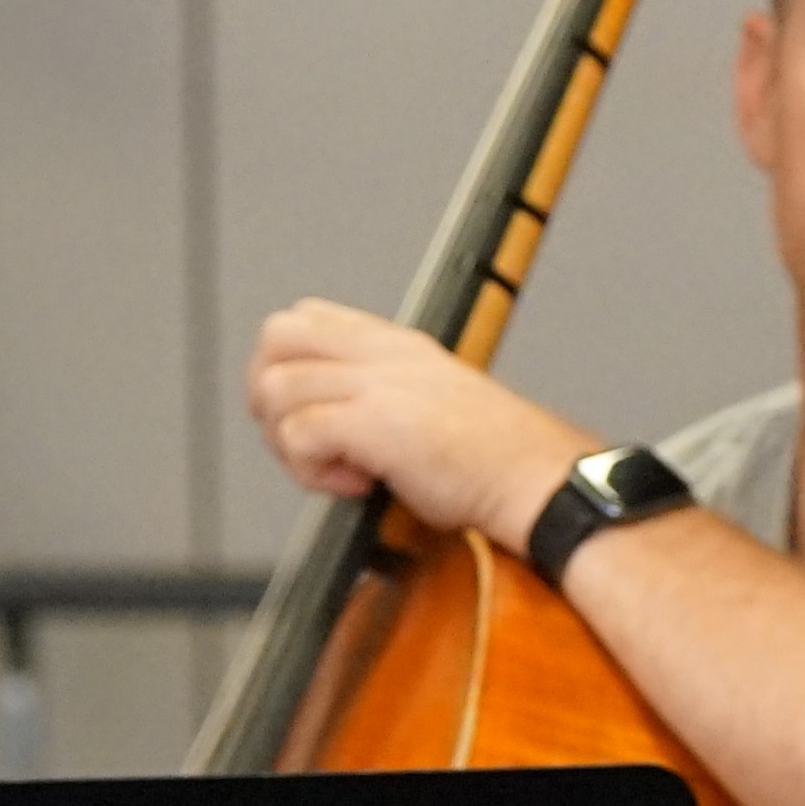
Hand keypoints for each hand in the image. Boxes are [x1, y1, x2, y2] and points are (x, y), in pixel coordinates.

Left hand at [245, 298, 596, 548]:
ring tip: (337, 471)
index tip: (313, 419)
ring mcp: (378, 383)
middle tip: (302, 441)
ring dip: (290, 442)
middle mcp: (381, 353)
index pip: (304, 320)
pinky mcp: (376, 422)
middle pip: (275, 336)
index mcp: (393, 344)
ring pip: (276, 389)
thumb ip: (381, 396)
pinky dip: (313, 472)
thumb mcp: (431, 402)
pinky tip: (357, 485)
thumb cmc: (494, 459)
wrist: (536, 479)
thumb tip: (325, 422)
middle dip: (268, 395)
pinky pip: (300, 433)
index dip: (286, 370)